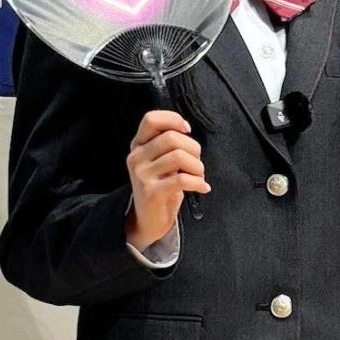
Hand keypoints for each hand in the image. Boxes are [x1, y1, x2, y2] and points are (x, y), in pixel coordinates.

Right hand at [125, 110, 209, 249]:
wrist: (147, 220)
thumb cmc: (160, 187)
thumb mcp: (159, 162)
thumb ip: (167, 145)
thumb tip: (185, 130)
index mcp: (138, 145)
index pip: (150, 119)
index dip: (172, 119)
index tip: (187, 130)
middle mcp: (136, 157)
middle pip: (171, 138)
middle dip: (193, 148)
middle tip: (197, 163)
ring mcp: (142, 175)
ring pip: (179, 157)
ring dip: (198, 167)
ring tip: (199, 176)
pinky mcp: (151, 192)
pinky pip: (182, 179)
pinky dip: (198, 183)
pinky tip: (202, 187)